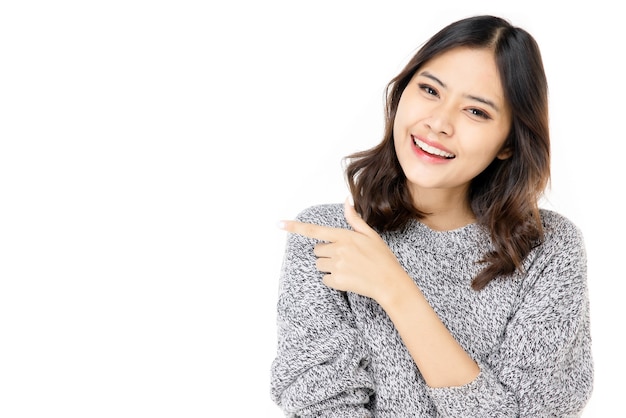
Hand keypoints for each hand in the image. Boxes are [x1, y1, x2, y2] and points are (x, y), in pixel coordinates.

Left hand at [279, 198, 407, 302]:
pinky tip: (348, 279)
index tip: (279, 224)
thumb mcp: (370, 235)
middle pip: (317, 251)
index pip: (314, 230)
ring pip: (319, 265)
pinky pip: (325, 279)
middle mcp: (338, 249)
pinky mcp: (337, 280)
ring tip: (348, 268)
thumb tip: (346, 201)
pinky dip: (333, 280)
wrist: (390, 283)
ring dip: (328, 267)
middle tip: (345, 258)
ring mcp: (337, 265)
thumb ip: (354, 220)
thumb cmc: (382, 258)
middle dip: (326, 254)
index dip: (294, 227)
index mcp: (344, 236)